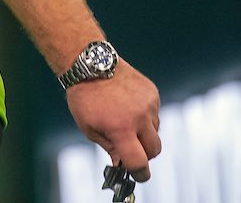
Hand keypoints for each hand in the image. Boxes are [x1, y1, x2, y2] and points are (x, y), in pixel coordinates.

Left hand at [65, 59, 160, 180]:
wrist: (89, 64)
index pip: (139, 161)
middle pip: (154, 150)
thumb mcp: (88, 127)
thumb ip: (109, 147)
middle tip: (131, 150)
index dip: (140, 173)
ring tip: (123, 120)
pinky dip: (145, 116)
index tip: (139, 175)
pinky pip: (155, 114)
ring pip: (155, 131)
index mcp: (120, 129)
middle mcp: (139, 117)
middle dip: (144, 154)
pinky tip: (128, 106)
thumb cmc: (84, 97)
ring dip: (144, 133)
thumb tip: (123, 163)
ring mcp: (149, 104)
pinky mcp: (153, 93)